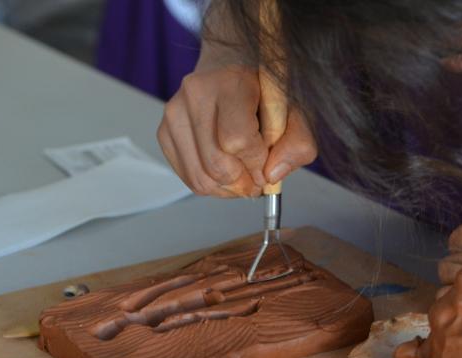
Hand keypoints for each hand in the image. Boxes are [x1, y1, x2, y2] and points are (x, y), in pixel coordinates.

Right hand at [157, 65, 317, 197]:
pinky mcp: (164, 132)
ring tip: (245, 175)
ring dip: (229, 188)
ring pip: (201, 178)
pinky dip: (213, 185)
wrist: (230, 66)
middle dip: (245, 181)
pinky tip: (228, 171)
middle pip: (217, 165)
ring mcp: (174, 113)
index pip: (237, 141)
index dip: (257, 164)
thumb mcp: (294, 112)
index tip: (268, 167)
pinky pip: (189, 178)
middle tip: (259, 177)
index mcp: (229, 82)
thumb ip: (297, 144)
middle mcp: (194, 94)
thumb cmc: (263, 90)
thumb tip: (272, 176)